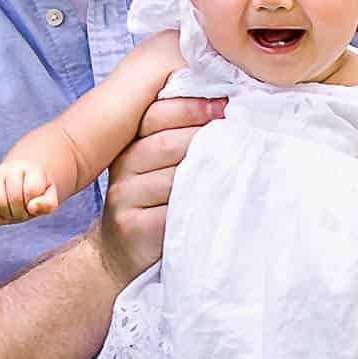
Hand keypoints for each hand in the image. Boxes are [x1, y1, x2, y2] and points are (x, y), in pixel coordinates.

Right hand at [0, 159, 59, 224]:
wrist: (20, 184)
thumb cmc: (36, 194)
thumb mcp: (49, 198)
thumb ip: (47, 204)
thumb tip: (32, 207)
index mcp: (31, 168)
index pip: (32, 190)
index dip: (35, 204)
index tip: (35, 203)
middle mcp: (10, 168)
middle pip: (15, 198)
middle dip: (21, 212)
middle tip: (24, 212)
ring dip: (8, 216)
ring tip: (13, 213)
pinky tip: (3, 216)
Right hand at [92, 95, 225, 288]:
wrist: (118, 253)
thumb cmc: (150, 204)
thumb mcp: (154, 167)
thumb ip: (174, 139)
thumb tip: (223, 108)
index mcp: (128, 145)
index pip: (154, 116)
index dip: (189, 108)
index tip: (224, 105)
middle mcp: (122, 168)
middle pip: (165, 144)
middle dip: (204, 136)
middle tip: (239, 132)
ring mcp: (124, 199)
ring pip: (172, 178)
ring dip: (207, 171)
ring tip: (237, 165)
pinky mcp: (134, 227)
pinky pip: (172, 211)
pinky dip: (199, 204)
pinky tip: (218, 200)